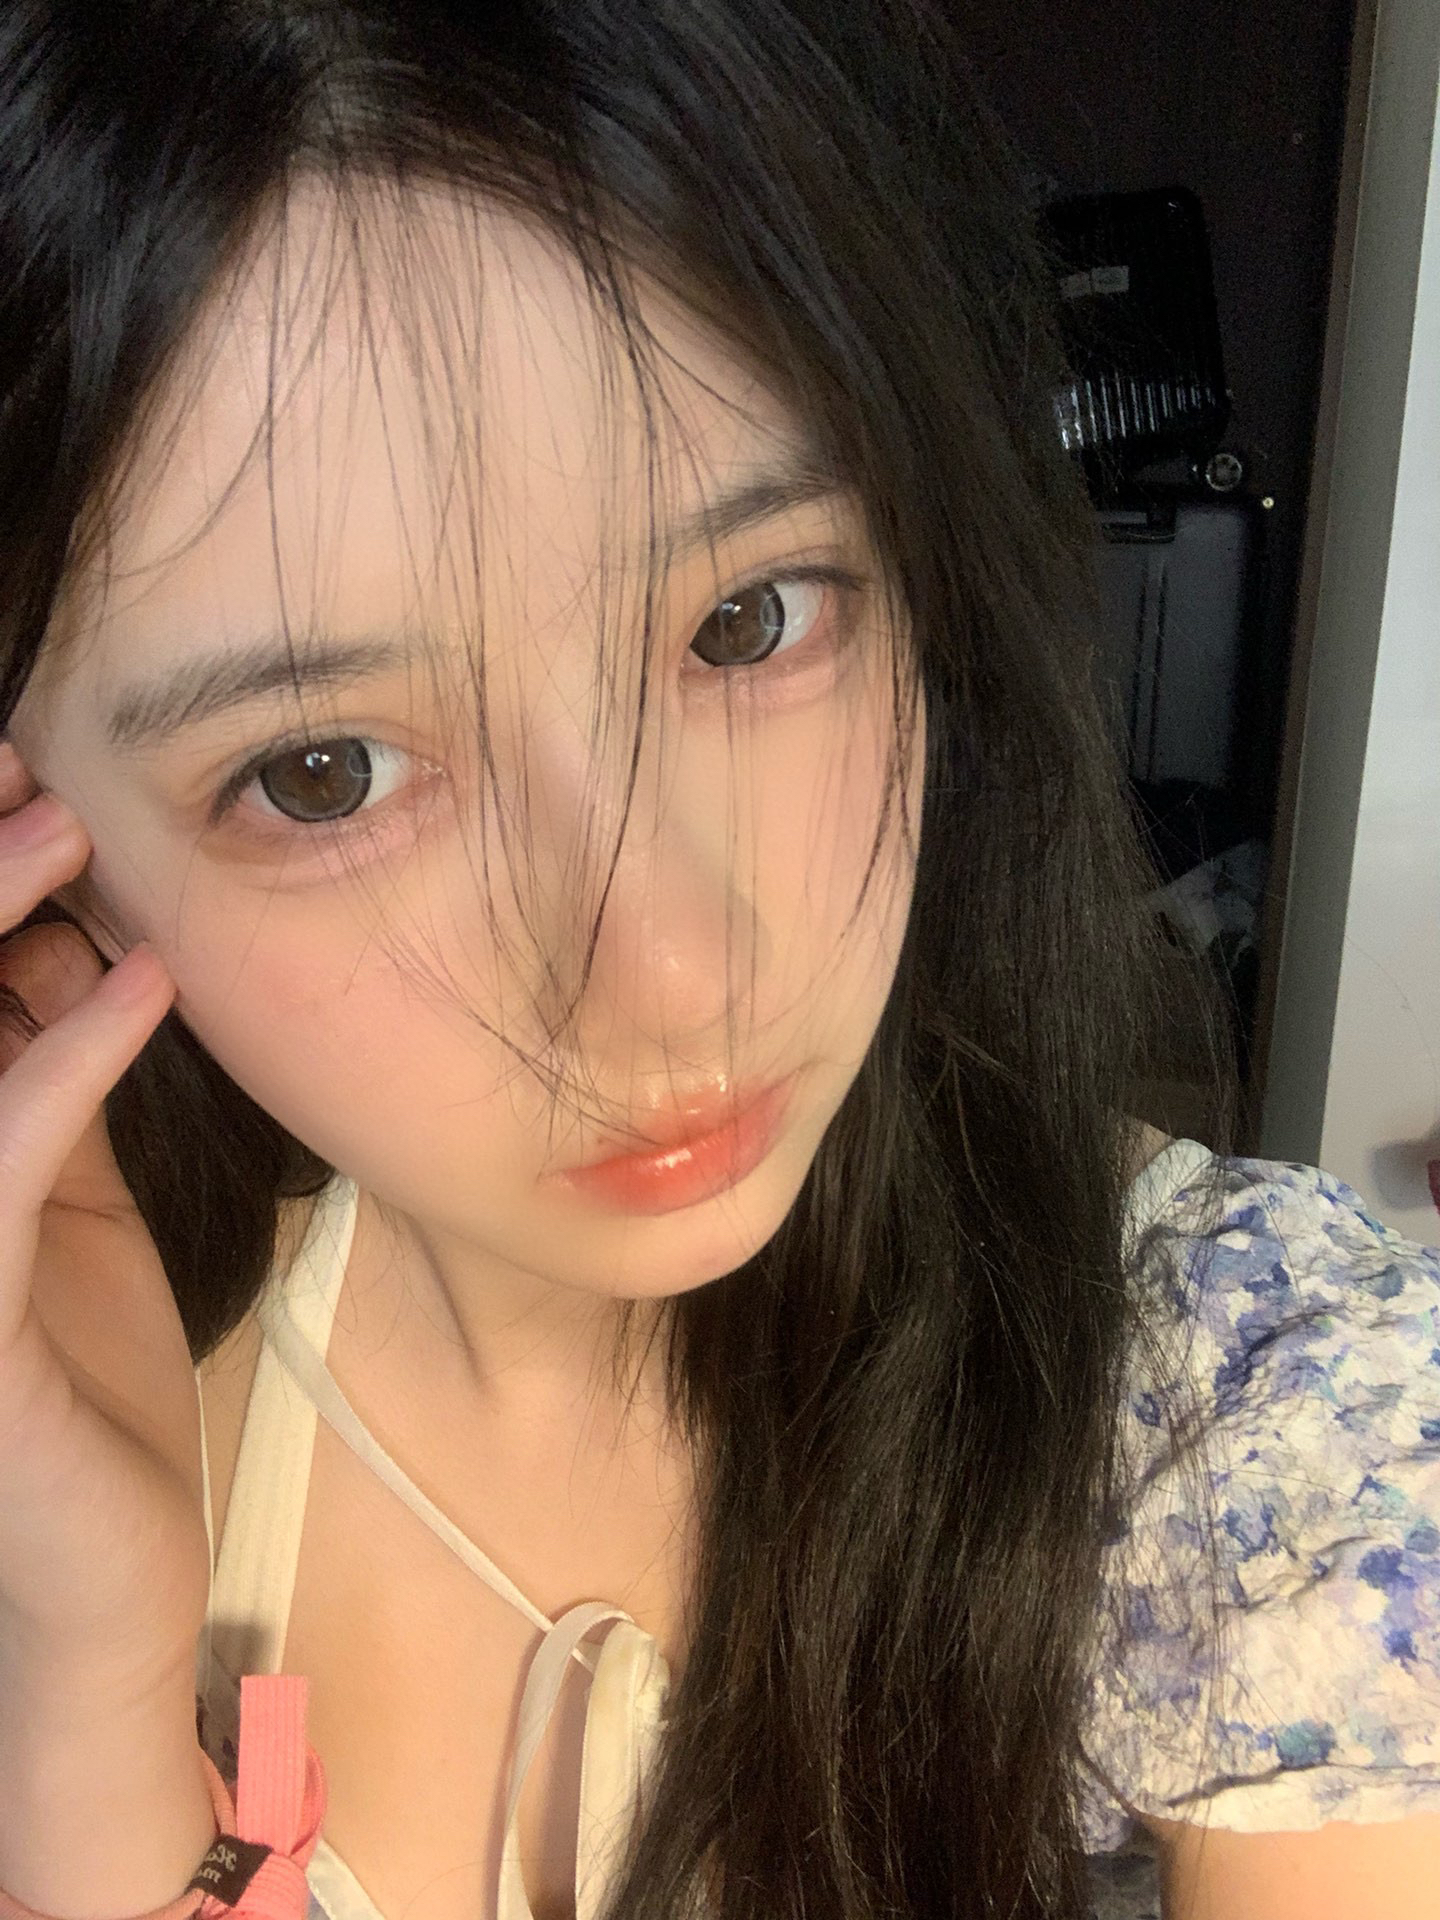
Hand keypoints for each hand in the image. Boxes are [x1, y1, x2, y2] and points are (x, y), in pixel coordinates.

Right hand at [0, 742, 208, 1687]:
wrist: (99, 1591)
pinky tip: (141, 986)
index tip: (6, 777)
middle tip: (16, 768)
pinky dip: (68, 1063)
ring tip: (66, 831)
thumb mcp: (75, 1221)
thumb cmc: (88, 1402)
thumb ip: (53, 1095)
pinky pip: (0, 1162)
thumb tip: (73, 958)